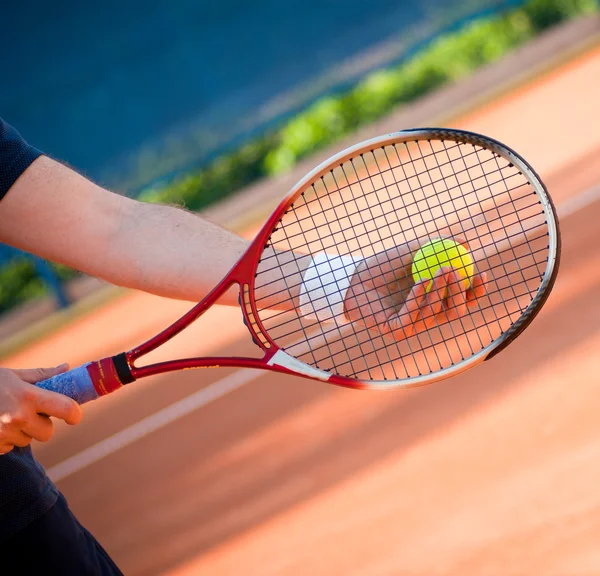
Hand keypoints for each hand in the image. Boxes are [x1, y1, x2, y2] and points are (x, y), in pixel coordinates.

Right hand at [0, 364, 81, 454]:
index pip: (66, 408)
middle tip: (31, 412)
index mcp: (28, 396)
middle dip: (43, 424)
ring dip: (23, 431)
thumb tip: (67, 368)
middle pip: (48, 432)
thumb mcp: (14, 376)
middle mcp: (18, 417)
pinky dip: (6, 439)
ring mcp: (4, 434)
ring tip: (7, 415)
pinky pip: (9, 447)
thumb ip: (42, 376)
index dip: (75, 414)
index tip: (75, 415)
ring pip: (28, 440)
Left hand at [344, 239, 486, 339]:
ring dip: (440, 291)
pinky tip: (420, 282)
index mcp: (436, 299)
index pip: (463, 300)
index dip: (476, 291)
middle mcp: (427, 315)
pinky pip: (413, 317)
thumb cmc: (383, 265)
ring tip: (440, 270)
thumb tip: (466, 242)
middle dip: (461, 293)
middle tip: (458, 272)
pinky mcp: (397, 331)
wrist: (353, 277)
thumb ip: (438, 247)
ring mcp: (413, 325)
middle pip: (455, 311)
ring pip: (436, 314)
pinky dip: (418, 299)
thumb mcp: (413, 251)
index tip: (481, 273)